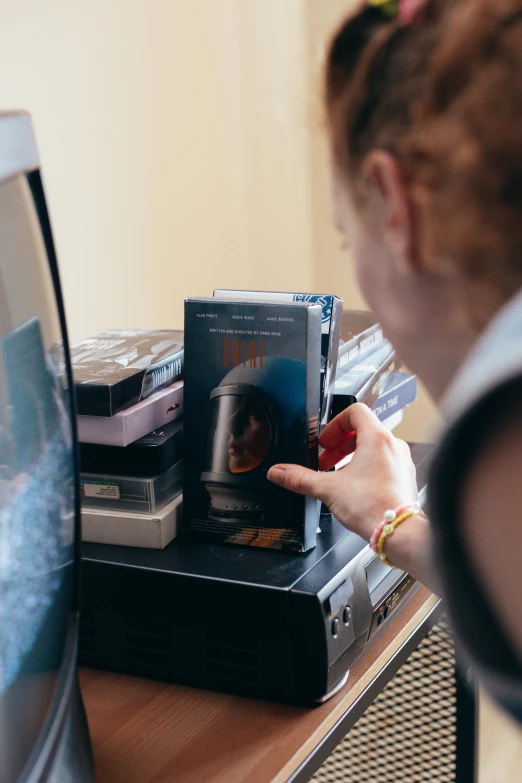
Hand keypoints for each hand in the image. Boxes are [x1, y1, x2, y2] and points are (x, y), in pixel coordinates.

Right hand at [267, 403, 417, 542]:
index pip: (355, 411)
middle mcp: (393, 445)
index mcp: (377, 438)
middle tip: (326, 460)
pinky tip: (354, 488)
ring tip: (338, 475)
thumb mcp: (327, 488)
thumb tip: (278, 472)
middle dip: (339, 445)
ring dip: (352, 457)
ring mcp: (401, 461)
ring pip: (374, 448)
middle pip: (363, 431)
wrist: (398, 532)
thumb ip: (300, 478)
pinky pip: (384, 463)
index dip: (335, 424)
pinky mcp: (404, 478)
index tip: (325, 441)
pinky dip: (367, 468)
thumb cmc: (373, 506)